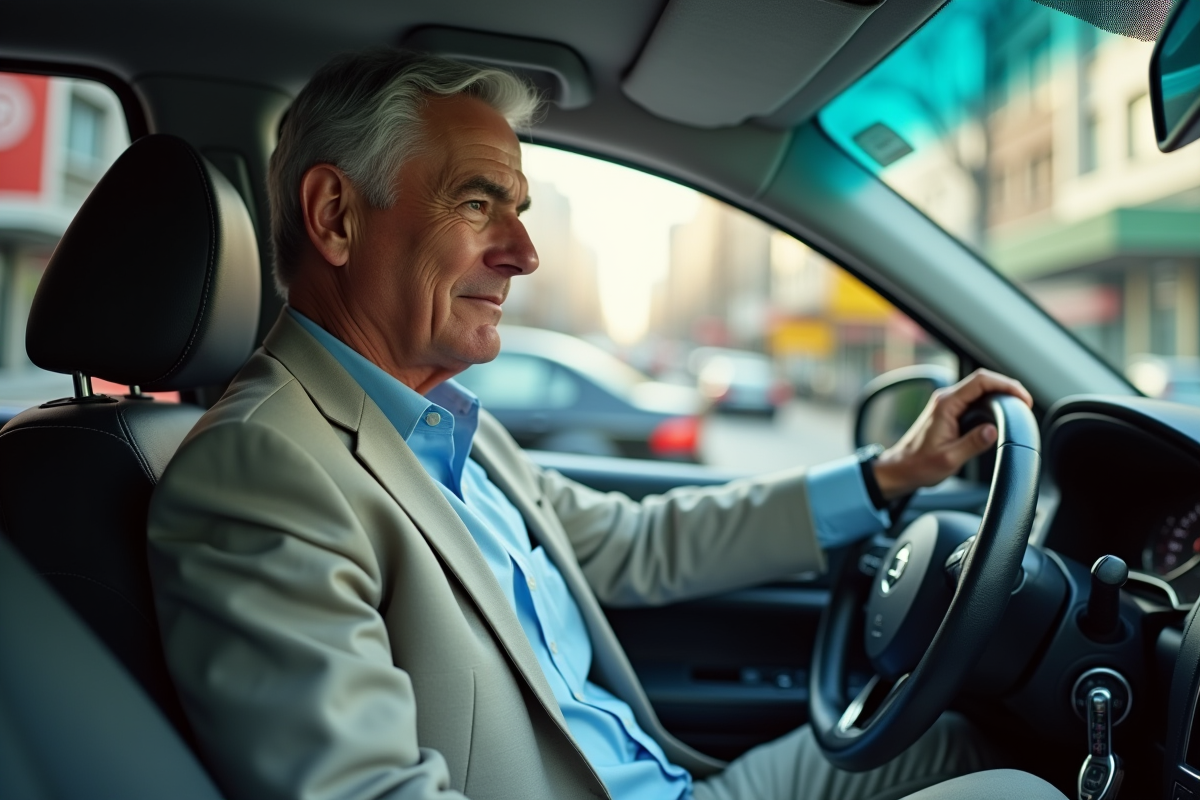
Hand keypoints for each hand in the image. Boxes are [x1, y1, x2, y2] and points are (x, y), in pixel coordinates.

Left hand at [872, 369, 1032, 499]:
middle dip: (1007, 387)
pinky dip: (990, 401)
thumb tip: (993, 431)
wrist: (901, 468)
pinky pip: (973, 398)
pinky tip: (1001, 412)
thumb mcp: (949, 459)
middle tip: (1025, 403)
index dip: (1006, 385)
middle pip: (982, 381)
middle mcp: (945, 399)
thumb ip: (972, 444)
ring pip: (979, 389)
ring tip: (1018, 406)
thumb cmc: (919, 465)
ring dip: (999, 393)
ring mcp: (947, 404)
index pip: (980, 382)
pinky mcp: (949, 411)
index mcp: (946, 405)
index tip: (1022, 398)